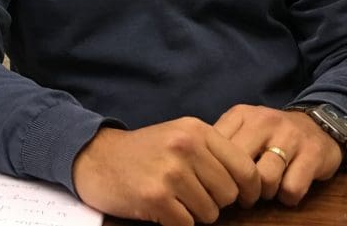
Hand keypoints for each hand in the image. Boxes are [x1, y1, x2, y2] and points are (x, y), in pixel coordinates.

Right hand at [71, 118, 259, 225]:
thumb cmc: (144, 152)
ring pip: (210, 213)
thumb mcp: (180, 136)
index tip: (242, 198)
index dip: (249, 190)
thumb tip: (250, 186)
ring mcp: (171, 171)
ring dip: (195, 214)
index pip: (246, 168)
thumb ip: (212, 153)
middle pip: (229, 194)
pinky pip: (187, 225)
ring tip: (174, 200)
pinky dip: (176, 223)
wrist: (96, 158)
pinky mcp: (156, 196)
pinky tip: (162, 208)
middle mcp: (186, 147)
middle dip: (215, 202)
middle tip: (193, 196)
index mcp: (197, 130)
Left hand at [214, 104, 341, 205]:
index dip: (217, 172)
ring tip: (267, 191)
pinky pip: (291, 188)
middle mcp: (264, 121)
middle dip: (241, 187)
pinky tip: (287, 190)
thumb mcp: (243, 129)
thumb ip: (221, 144)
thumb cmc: (271, 133)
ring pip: (266, 179)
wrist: (318, 125)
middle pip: (240, 166)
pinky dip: (287, 197)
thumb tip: (196, 170)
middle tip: (245, 195)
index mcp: (241, 115)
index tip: (222, 183)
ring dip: (266, 193)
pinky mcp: (313, 153)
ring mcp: (290, 135)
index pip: (217, 148)